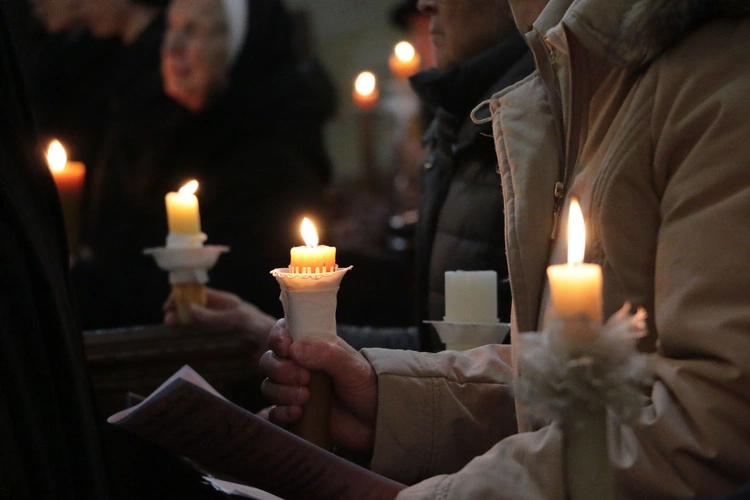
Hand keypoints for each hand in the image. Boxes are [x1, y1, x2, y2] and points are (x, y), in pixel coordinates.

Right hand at [163, 287, 276, 365]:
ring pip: (196, 320)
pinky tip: (185, 341)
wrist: (283, 346)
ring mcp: (223, 327)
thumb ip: (216, 316)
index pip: (199, 293)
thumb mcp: (239, 320)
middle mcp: (223, 312)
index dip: (182, 296)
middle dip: (178, 310)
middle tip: (167, 321)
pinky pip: (203, 335)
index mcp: (226, 302)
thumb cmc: (263, 328)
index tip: (167, 306)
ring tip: (172, 329)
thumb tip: (191, 309)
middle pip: (193, 306)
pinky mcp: (224, 341)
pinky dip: (191, 335)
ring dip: (183, 322)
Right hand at [259, 319, 377, 452]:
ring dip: (282, 393)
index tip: (287, 349)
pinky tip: (297, 414)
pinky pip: (273, 413)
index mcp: (313, 346)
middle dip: (281, 370)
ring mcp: (295, 390)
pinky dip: (280, 413)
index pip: (283, 332)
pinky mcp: (294, 414)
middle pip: (270, 361)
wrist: (376, 421)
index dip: (278, 338)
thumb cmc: (367, 386)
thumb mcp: (352, 367)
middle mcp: (299, 365)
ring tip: (305, 399)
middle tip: (305, 379)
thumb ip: (327, 354)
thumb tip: (295, 349)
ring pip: (269, 387)